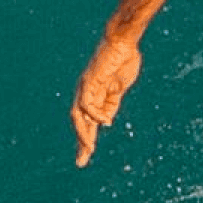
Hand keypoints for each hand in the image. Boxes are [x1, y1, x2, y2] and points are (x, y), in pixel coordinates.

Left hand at [70, 39, 141, 166]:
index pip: (88, 122)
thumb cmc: (124, 60)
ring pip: (78, 116)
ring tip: (88, 148)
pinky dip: (95, 114)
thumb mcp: (119, 87)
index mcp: (95, 96)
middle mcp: (86, 93)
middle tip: (81, 161)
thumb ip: (111, 102)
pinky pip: (88, 103)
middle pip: (79, 122)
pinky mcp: (89, 81)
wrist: (124, 41)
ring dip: (83, 133)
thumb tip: (106, 121)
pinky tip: (104, 122)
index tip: (87, 156)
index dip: (87, 139)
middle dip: (81, 142)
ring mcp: (86, 87)